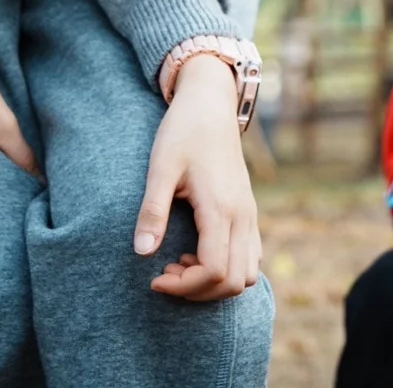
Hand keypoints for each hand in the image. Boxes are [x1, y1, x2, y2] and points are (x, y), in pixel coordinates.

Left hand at [134, 52, 259, 300]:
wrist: (210, 102)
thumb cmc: (183, 130)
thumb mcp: (161, 166)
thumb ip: (152, 210)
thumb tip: (142, 253)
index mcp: (220, 207)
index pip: (214, 270)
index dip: (185, 286)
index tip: (155, 278)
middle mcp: (242, 214)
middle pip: (234, 281)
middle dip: (198, 290)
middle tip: (165, 273)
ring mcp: (249, 212)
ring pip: (247, 273)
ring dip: (215, 282)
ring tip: (182, 263)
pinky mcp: (248, 209)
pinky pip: (250, 256)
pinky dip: (227, 267)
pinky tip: (197, 250)